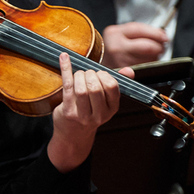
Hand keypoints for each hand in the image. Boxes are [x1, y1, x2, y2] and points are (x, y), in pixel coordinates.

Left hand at [47, 54, 132, 171]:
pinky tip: (64, 58)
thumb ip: (117, 83)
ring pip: (81, 89)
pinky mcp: (68, 112)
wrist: (73, 134)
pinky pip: (67, 86)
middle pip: (95, 87)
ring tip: (78, 75)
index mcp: (112, 109)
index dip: (104, 75)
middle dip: (90, 74)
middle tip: (86, 74)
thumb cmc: (90, 110)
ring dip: (79, 75)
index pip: (112, 86)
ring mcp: (83, 115)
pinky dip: (65, 69)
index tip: (99, 73)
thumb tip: (129, 71)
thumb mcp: (106, 100)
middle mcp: (99, 114)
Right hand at [101, 22, 168, 67]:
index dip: (156, 33)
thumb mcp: (121, 33)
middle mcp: (116, 47)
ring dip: (155, 56)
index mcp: (114, 34)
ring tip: (153, 54)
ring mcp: (120, 61)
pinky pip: (145, 67)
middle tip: (161, 47)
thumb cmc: (113, 47)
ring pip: (148, 58)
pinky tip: (146, 61)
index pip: (140, 30)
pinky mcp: (125, 73)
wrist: (101, 63)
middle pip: (147, 46)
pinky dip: (149, 64)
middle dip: (159, 47)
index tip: (164, 36)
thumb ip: (139, 30)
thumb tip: (161, 35)